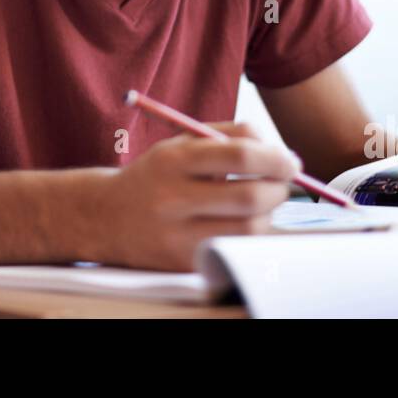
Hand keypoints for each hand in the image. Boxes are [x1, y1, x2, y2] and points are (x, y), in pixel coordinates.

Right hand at [95, 122, 300, 270]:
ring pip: (247, 229)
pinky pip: (234, 249)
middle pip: (249, 197)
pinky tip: (243, 222)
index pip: (239, 155)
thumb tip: (279, 150)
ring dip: (268, 214)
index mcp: (173, 160)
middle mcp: (172, 198)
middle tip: (282, 183)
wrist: (106, 216)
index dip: (275, 158)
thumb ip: (229, 134)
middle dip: (279, 188)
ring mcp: (176, 235)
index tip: (290, 161)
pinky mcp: (182, 262)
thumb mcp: (181, 142)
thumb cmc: (157, 174)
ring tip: (261, 203)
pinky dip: (250, 235)